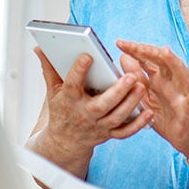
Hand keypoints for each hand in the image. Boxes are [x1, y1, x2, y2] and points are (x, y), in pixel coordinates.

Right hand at [34, 46, 151, 155]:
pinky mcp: (109, 133)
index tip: (87, 56)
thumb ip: (49, 68)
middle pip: (102, 105)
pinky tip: (149, 112)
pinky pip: (125, 132)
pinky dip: (138, 124)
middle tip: (131, 76)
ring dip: (131, 103)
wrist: (64, 142)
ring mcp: (98, 125)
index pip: (72, 85)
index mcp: (69, 100)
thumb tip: (39, 47)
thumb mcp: (52, 90)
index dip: (78, 71)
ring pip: (117, 117)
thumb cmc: (61, 110)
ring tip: (142, 86)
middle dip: (117, 91)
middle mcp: (85, 114)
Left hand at [115, 40, 188, 155]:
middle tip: (135, 46)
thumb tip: (122, 57)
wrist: (181, 137)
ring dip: (174, 62)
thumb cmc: (164, 114)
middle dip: (150, 51)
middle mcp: (173, 82)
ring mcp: (182, 95)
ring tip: (165, 51)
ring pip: (181, 74)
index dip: (136, 50)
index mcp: (160, 78)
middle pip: (164, 61)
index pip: (149, 58)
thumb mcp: (145, 96)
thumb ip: (136, 77)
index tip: (120, 43)